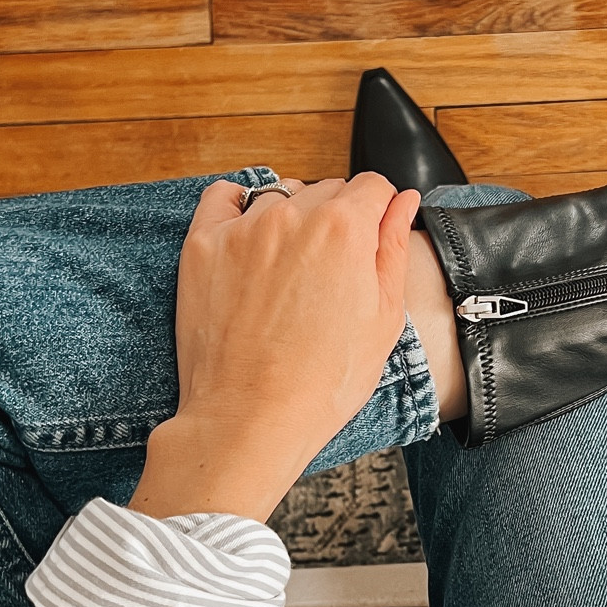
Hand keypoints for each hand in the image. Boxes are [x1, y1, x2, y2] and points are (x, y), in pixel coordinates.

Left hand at [129, 174, 420, 521]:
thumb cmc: (321, 384)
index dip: (379, 214)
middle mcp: (293, 217)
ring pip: (281, 196)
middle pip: (328, 190)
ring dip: (291, 219)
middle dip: (338, 220)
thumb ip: (394, 249)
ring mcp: (243, 228)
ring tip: (290, 272)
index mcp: (345, 229)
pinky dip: (238, 207)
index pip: (373, 186)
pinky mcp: (203, 245)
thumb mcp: (384, 320)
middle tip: (332, 274)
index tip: (371, 238)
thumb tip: (403, 203)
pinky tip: (250, 239)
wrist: (251, 420)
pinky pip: (223, 197)